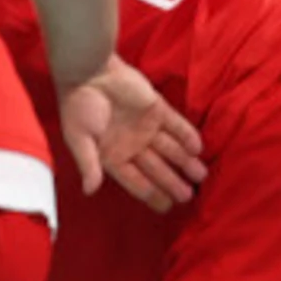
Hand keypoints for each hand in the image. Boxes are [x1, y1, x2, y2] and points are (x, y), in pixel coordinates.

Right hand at [61, 59, 205, 210]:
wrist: (89, 72)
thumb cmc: (79, 107)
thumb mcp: (79, 139)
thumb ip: (88, 165)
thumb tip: (89, 191)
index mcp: (111, 156)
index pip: (135, 181)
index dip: (151, 194)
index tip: (167, 207)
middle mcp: (131, 145)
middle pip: (157, 168)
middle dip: (173, 182)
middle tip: (189, 196)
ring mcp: (145, 127)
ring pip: (170, 149)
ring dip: (185, 162)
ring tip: (201, 175)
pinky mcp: (157, 110)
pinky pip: (177, 125)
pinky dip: (188, 136)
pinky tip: (197, 149)